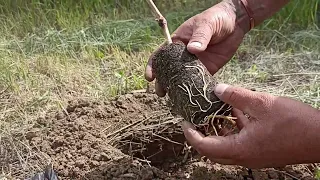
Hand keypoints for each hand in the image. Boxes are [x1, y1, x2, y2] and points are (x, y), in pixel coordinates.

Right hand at [145, 1, 248, 96]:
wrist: (236, 22)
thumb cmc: (216, 18)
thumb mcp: (206, 24)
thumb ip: (200, 36)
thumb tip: (192, 49)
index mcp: (178, 42)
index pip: (161, 55)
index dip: (153, 66)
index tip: (150, 76)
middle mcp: (184, 55)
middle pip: (169, 70)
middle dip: (163, 82)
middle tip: (161, 92)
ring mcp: (195, 64)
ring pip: (183, 78)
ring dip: (178, 88)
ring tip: (174, 98)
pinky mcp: (208, 69)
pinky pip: (199, 81)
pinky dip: (195, 89)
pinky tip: (192, 98)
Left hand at [182, 84, 319, 167]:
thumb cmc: (295, 123)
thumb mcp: (263, 103)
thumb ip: (236, 95)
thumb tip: (217, 89)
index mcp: (240, 149)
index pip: (205, 147)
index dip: (191, 134)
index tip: (183, 121)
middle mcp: (243, 157)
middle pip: (212, 151)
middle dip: (200, 135)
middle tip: (194, 119)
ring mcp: (252, 156)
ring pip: (225, 148)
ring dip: (216, 132)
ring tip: (211, 114)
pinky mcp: (260, 151)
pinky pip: (239, 143)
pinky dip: (232, 130)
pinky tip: (235, 113)